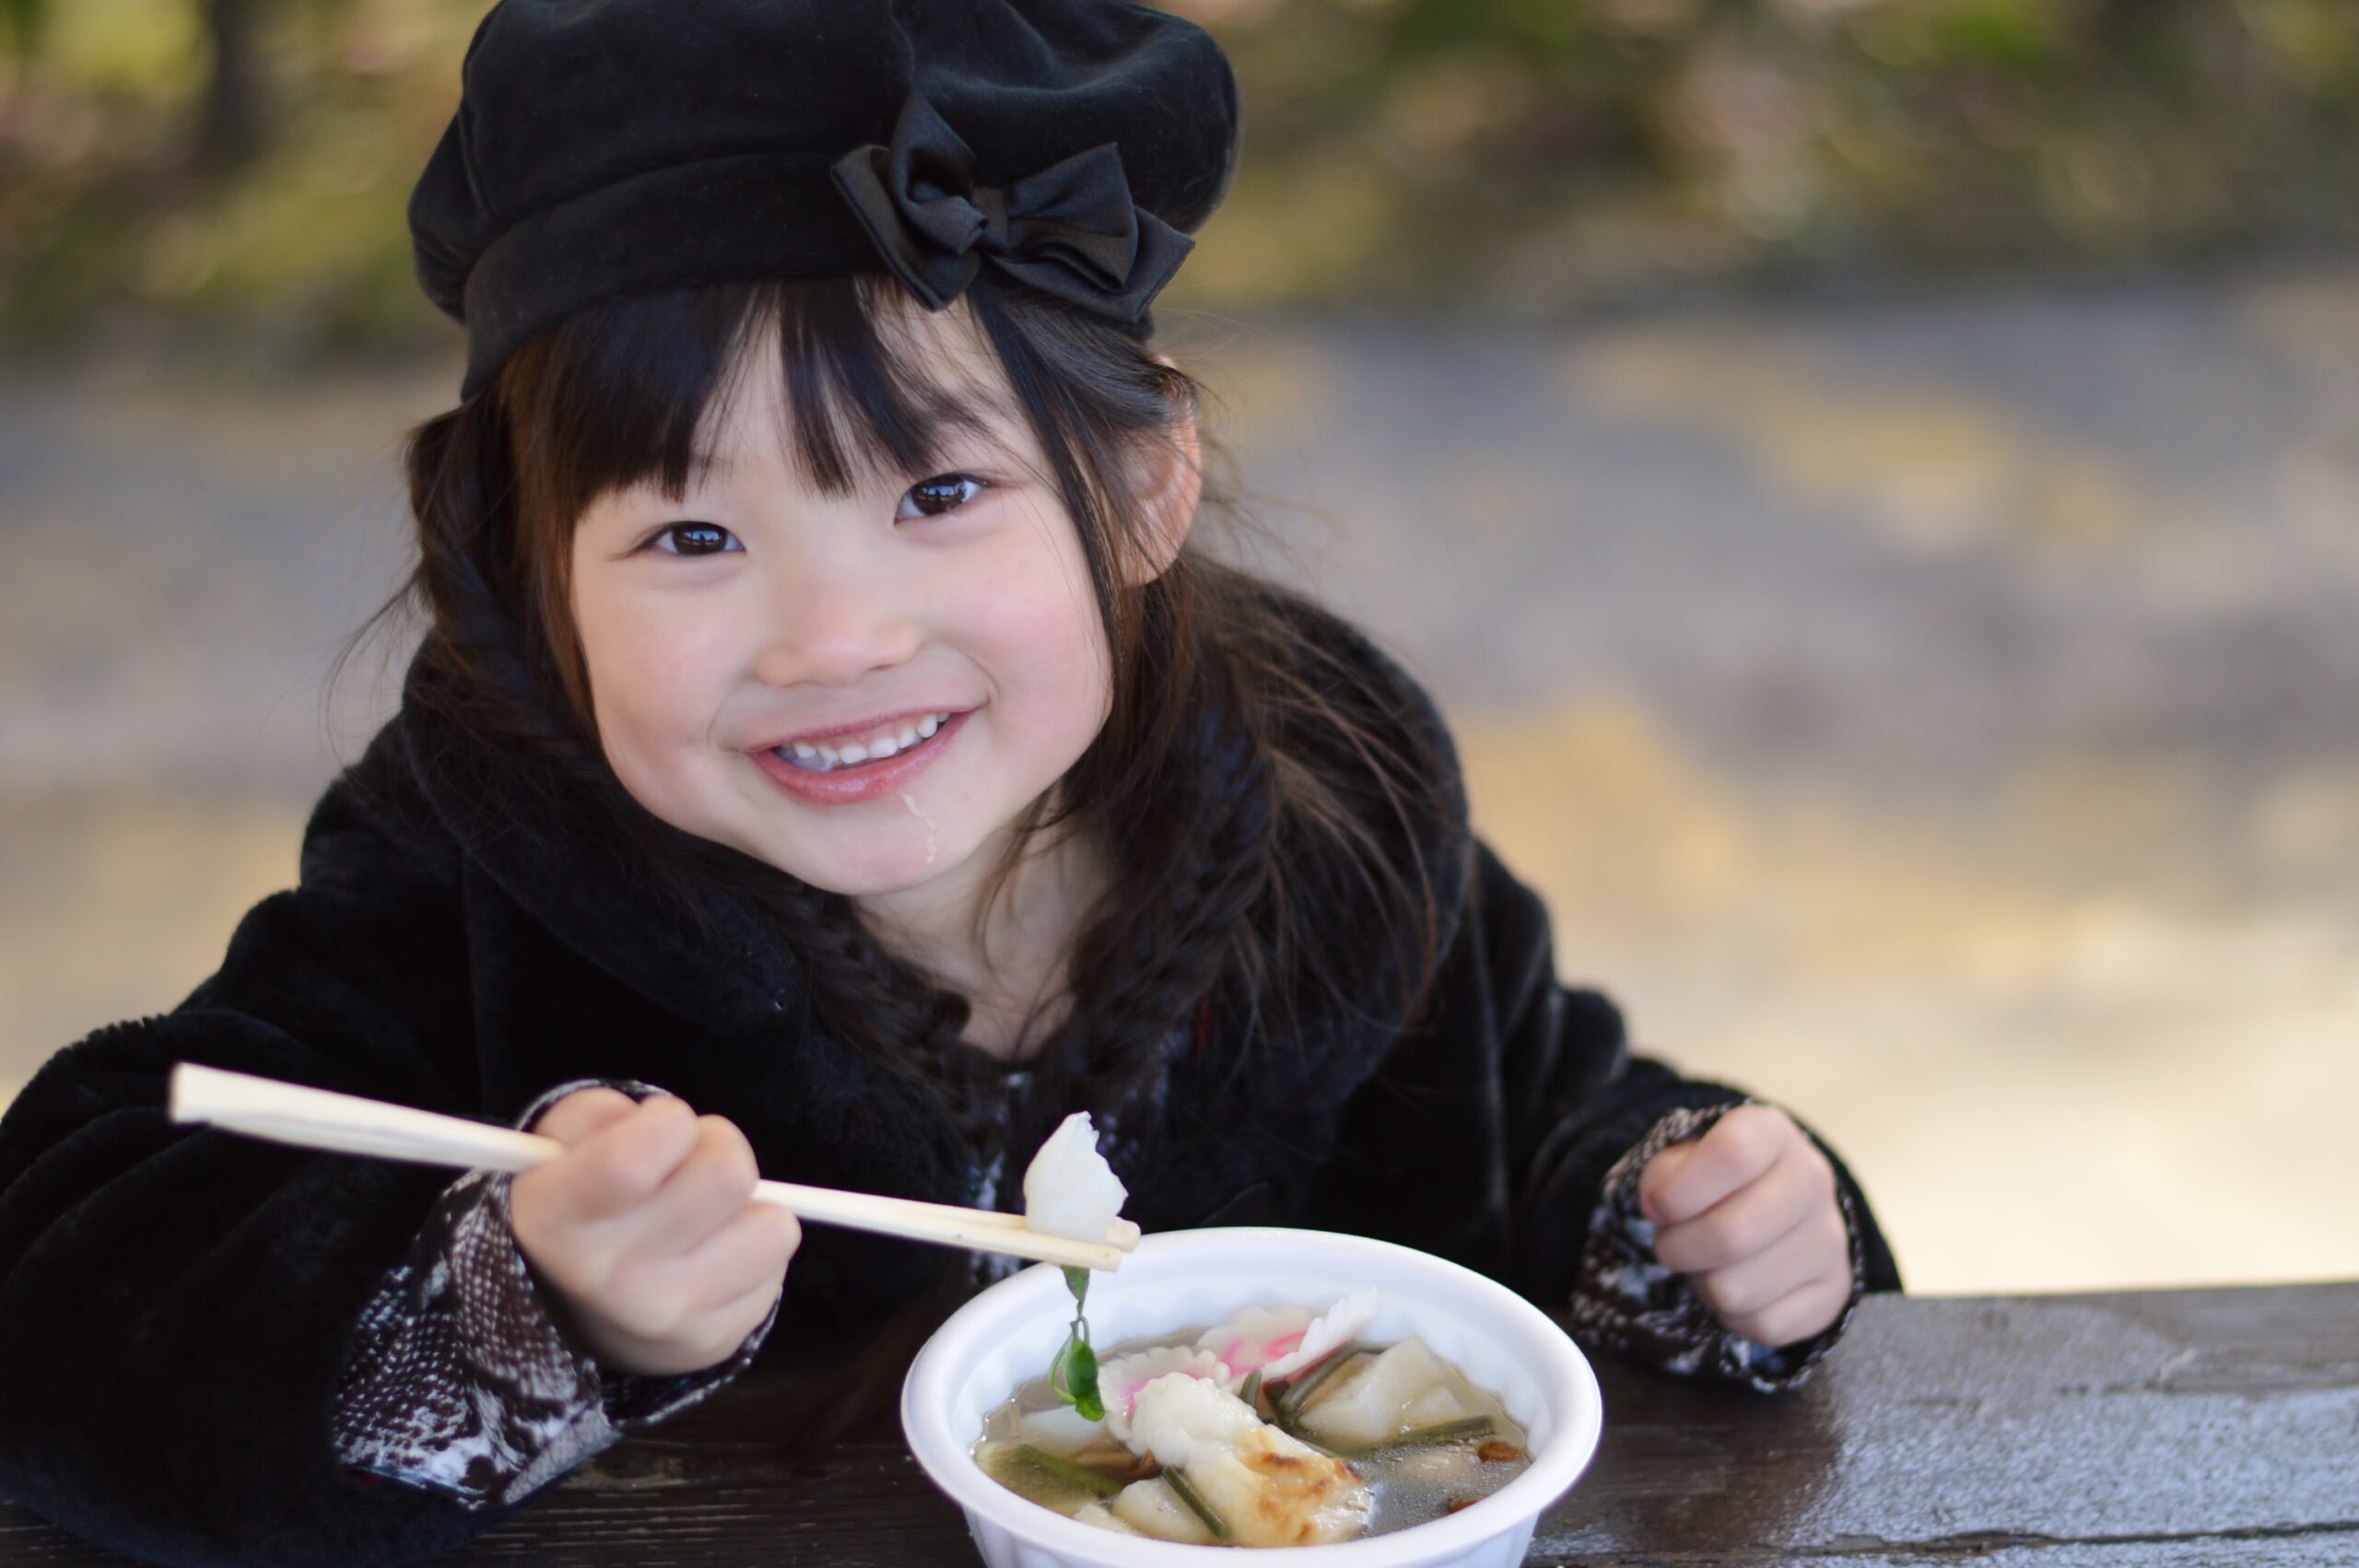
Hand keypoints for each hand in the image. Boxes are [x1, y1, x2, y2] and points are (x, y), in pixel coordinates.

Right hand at [509, 1088, 801, 1376]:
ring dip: (746, 1205)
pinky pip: (776, 1261)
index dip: (666, 1121)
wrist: (578, 1311)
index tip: (659, 1130)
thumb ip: (600, 1115)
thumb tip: (673, 1125)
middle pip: (729, 1173)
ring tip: (703, 1213)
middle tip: (688, 1167)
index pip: (631, 1163)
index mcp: (555, 1219)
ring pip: (773, 1224)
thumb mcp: (560, 1143)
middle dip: (717, 1150)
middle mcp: (606, 1278)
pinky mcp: (712, 1339)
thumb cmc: (581, 1198)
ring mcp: (664, 1317)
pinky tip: (710, 1253)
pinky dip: (752, 1244)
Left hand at [1636, 1105, 1849, 1349]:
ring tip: (1708, 1263)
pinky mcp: (1834, 1290)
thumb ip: (1663, 1176)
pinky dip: (1734, 1316)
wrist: (1767, 1205)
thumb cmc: (1710, 1180)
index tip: (1656, 1206)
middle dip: (1679, 1248)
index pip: (1732, 1155)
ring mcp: (1831, 1238)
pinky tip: (1738, 1286)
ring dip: (1704, 1284)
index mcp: (1772, 1133)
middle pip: (1731, 1236)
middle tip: (1672, 1243)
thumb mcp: (1679, 1160)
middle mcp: (1813, 1180)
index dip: (1678, 1192)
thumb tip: (1660, 1207)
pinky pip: (1764, 1325)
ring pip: (1739, 1290)